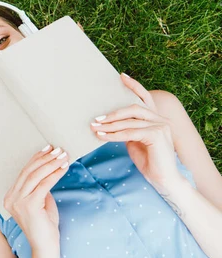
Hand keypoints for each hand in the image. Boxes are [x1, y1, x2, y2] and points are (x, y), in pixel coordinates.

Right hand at [3, 145, 69, 256]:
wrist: (45, 248)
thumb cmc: (45, 226)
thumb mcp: (40, 202)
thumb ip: (40, 187)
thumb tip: (49, 168)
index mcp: (10, 196)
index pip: (24, 172)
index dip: (36, 158)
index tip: (48, 148)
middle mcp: (11, 198)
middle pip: (28, 171)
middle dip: (45, 158)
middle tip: (58, 149)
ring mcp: (18, 202)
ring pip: (35, 176)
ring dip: (51, 163)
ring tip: (63, 156)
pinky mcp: (29, 206)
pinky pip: (44, 185)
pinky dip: (55, 174)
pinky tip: (64, 168)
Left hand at [90, 73, 182, 190]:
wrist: (163, 180)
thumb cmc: (149, 161)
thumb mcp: (134, 141)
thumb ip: (126, 129)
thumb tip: (107, 123)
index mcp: (155, 118)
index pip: (145, 98)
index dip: (134, 86)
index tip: (121, 76)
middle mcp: (160, 119)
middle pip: (133, 108)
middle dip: (113, 112)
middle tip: (96, 119)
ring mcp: (161, 126)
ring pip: (129, 121)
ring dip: (109, 125)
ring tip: (94, 128)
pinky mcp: (157, 135)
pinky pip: (130, 132)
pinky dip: (114, 134)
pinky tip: (102, 136)